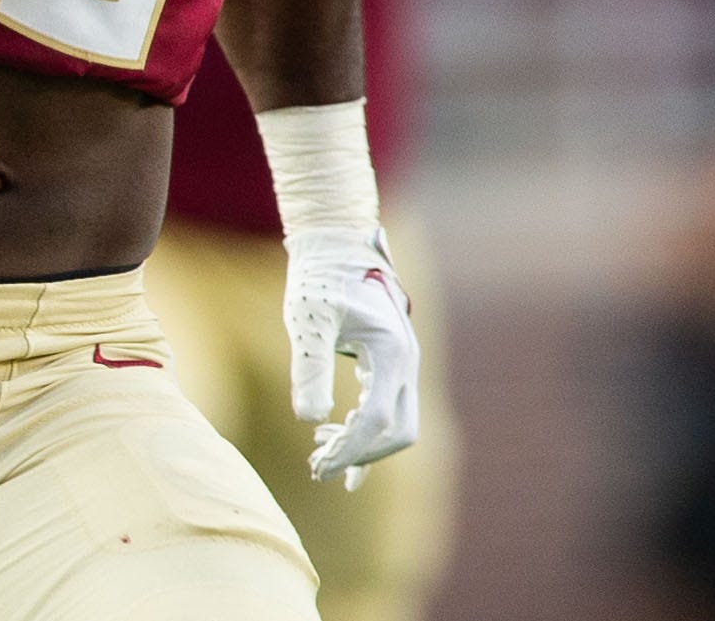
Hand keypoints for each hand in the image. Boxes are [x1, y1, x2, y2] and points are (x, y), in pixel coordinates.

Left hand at [283, 225, 420, 488]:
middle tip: (317, 465)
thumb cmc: (319, 279)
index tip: (317, 465)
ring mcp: (403, 365)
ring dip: (362, 445)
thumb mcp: (308, 319)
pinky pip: (390, 411)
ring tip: (318, 453)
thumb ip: (310, 365)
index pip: (377, 419)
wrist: (336, 248)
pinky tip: (338, 445)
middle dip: (360, 454)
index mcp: (391, 353)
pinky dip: (368, 435)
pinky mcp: (390, 366)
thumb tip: (308, 419)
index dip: (349, 448)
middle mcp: (406, 363)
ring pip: (397, 426)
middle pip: (398, 432)